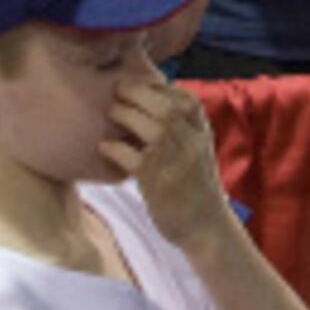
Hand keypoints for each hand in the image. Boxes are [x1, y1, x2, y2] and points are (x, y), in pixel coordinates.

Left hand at [101, 75, 236, 246]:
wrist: (205, 226)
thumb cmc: (193, 185)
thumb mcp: (196, 150)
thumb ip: (180, 128)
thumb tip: (146, 102)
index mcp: (202, 133)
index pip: (185, 99)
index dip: (159, 87)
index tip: (137, 83)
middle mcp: (194, 144)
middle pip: (167, 108)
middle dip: (138, 93)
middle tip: (117, 90)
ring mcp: (178, 163)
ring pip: (154, 128)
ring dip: (126, 114)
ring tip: (111, 112)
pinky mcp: (160, 183)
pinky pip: (134, 158)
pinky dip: (115, 149)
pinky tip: (104, 147)